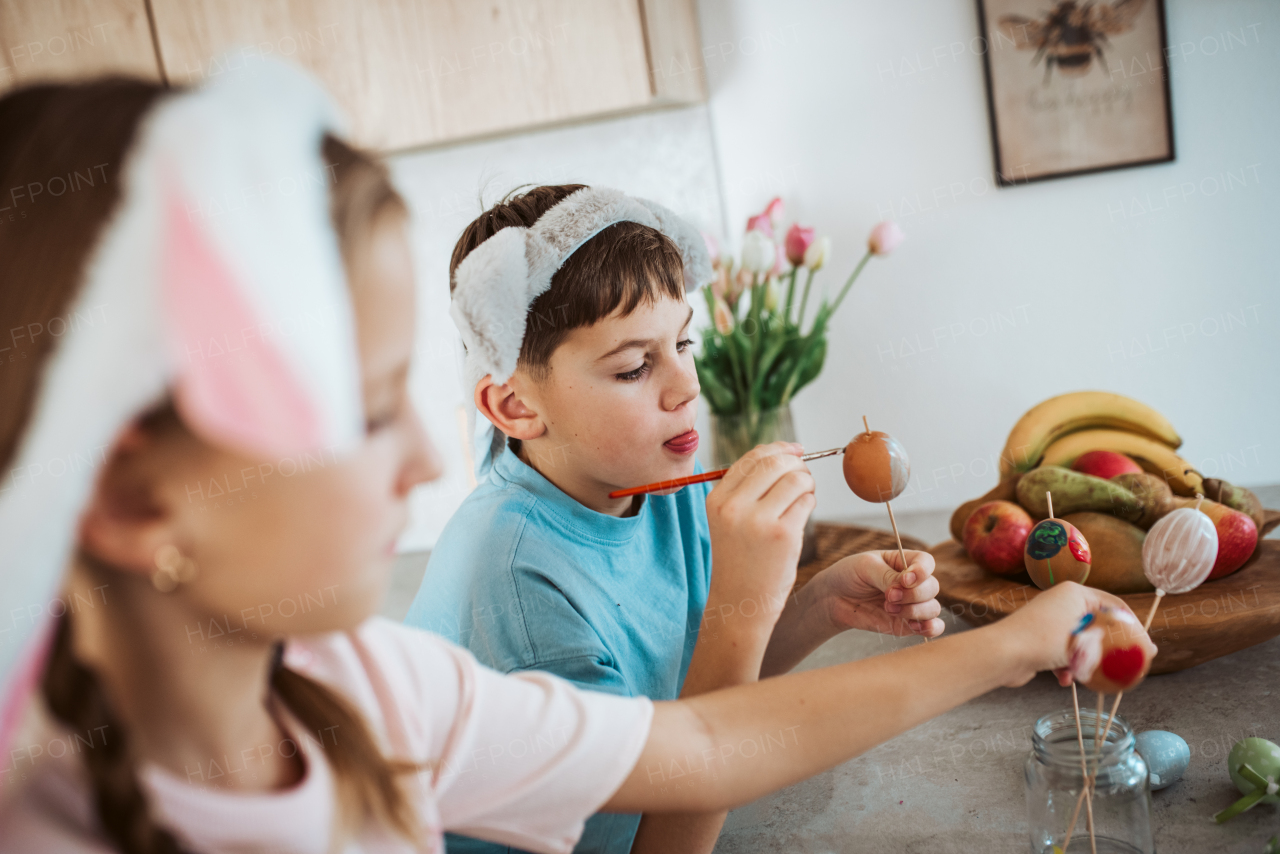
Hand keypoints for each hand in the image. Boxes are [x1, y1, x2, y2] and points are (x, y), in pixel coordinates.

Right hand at [705, 443, 815, 624]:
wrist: (740, 604)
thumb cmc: (741, 559)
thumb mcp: (730, 520)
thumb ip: (749, 487)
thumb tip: (789, 451)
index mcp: (717, 499)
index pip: (753, 457)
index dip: (780, 448)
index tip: (796, 451)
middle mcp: (733, 507)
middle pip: (776, 462)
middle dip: (797, 465)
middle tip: (803, 479)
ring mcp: (758, 521)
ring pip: (796, 479)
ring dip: (807, 485)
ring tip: (802, 500)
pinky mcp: (783, 535)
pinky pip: (806, 502)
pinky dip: (810, 504)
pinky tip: (801, 518)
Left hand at [808, 550, 943, 637]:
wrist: (833, 598)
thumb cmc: (849, 575)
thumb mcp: (865, 567)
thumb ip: (887, 576)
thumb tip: (905, 586)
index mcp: (905, 562)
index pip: (926, 563)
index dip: (922, 572)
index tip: (905, 580)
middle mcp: (913, 583)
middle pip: (932, 587)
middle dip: (912, 594)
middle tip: (889, 596)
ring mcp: (912, 604)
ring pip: (932, 608)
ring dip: (914, 611)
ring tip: (888, 608)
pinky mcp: (908, 623)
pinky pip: (932, 628)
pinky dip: (930, 628)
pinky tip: (914, 626)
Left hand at [994, 582, 1148, 687]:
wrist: (1002, 655)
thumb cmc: (1043, 641)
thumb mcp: (1086, 641)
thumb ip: (1118, 643)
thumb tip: (1150, 647)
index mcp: (1075, 593)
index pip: (1115, 606)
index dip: (1133, 628)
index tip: (1145, 649)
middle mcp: (1062, 602)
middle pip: (1098, 626)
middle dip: (1106, 649)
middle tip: (1124, 667)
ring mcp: (1051, 620)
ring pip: (1082, 643)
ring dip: (1084, 661)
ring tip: (1082, 673)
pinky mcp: (1041, 638)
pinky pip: (1065, 652)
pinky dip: (1067, 666)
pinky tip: (1064, 679)